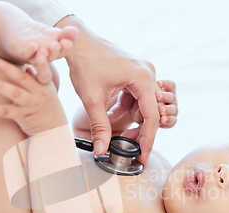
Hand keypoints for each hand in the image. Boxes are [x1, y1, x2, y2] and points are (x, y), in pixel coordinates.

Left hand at [0, 53, 63, 135]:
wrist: (54, 130)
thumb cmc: (48, 106)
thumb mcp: (47, 90)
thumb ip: (37, 77)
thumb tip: (28, 66)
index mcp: (44, 84)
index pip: (44, 71)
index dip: (42, 63)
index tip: (40, 51)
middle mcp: (38, 93)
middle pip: (22, 79)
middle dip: (8, 69)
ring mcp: (31, 105)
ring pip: (15, 94)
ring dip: (0, 86)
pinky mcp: (23, 117)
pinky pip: (7, 113)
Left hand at [56, 16, 158, 162]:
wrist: (77, 42)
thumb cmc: (85, 64)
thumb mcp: (92, 100)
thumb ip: (100, 127)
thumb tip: (101, 150)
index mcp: (142, 78)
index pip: (152, 116)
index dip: (148, 139)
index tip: (143, 155)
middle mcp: (148, 73)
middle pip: (149, 112)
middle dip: (138, 131)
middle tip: (128, 148)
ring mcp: (142, 72)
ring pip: (143, 106)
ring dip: (130, 120)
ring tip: (115, 132)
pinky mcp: (135, 73)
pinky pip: (136, 98)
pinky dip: (125, 109)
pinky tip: (110, 116)